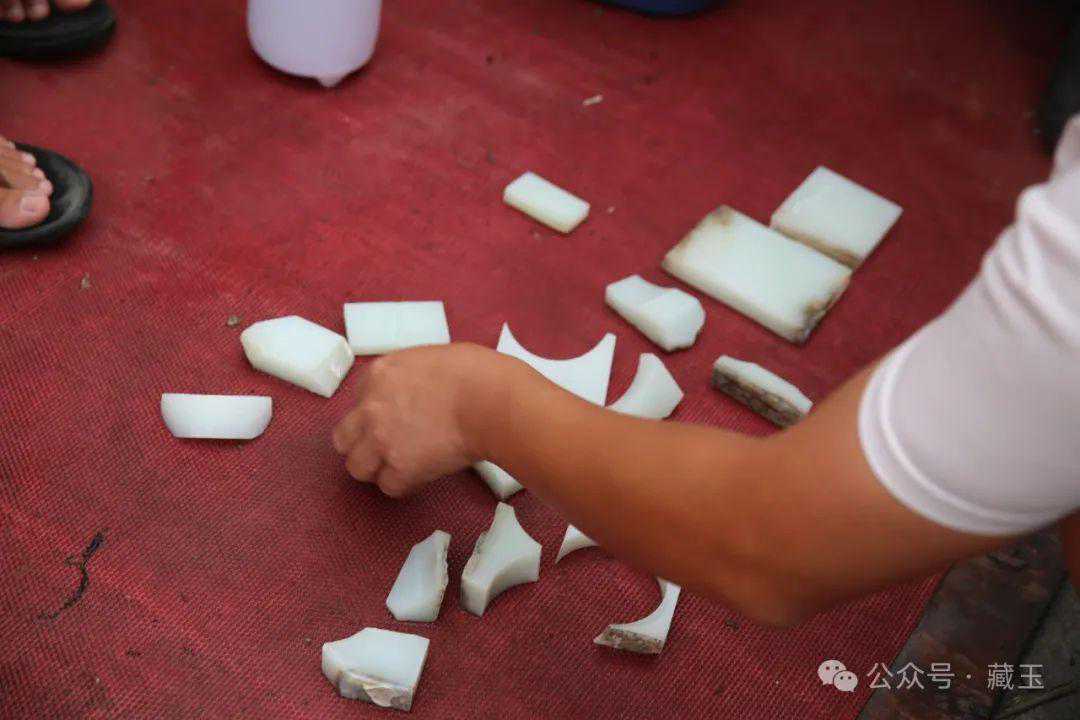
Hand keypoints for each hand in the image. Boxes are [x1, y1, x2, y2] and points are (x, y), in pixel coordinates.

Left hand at [331, 343, 507, 496]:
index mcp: (378, 374)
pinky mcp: (400, 468)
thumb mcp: (430, 359)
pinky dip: (405, 484)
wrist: (491, 400)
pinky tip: (421, 476)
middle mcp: (371, 407)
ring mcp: (382, 440)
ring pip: (357, 467)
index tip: (392, 420)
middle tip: (385, 449)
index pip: (357, 401)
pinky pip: (389, 486)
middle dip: (361, 444)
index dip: (374, 414)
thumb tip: (416, 393)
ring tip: (401, 467)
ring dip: (377, 469)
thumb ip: (410, 377)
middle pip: (343, 438)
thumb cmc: (476, 373)